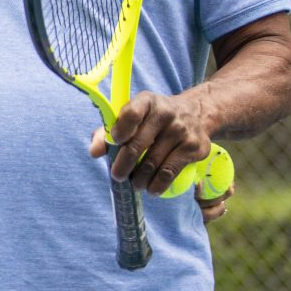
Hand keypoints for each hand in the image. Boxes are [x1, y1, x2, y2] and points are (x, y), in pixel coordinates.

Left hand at [89, 127, 233, 221]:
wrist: (195, 114)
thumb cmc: (153, 119)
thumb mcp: (132, 117)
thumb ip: (109, 132)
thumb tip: (94, 152)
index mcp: (146, 101)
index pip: (131, 114)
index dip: (119, 131)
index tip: (115, 143)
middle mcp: (166, 113)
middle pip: (137, 144)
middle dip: (123, 165)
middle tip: (117, 176)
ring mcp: (182, 130)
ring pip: (152, 163)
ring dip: (139, 179)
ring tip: (135, 183)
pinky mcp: (194, 147)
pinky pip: (169, 172)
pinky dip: (157, 185)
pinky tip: (151, 189)